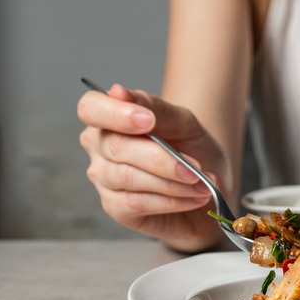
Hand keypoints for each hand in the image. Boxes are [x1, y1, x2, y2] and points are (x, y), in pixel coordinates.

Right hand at [77, 84, 231, 251]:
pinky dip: (171, 201)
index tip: (148, 121)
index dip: (116, 114)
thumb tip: (118, 91)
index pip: (91, 108)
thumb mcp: (184, 123)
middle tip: (195, 167)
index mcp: (110, 117)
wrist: (208, 184)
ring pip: (128, 177)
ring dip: (172, 183)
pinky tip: (193, 198)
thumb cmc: (191, 149)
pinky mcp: (115, 208)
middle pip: (116, 146)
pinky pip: (137, 203)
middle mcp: (99, 146)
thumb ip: (155, 108)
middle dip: (162, 159)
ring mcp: (103, 178)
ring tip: (202, 184)